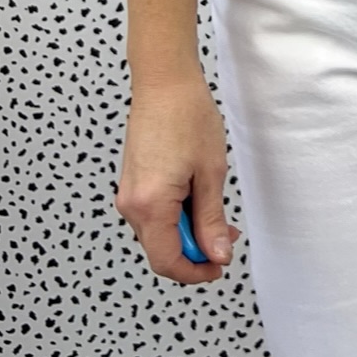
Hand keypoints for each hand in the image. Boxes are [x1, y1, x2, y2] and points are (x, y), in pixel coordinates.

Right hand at [116, 71, 239, 283]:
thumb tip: (217, 254)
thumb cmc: (187, 117)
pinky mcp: (132, 183)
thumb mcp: (210, 173)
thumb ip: (212, 219)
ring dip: (187, 232)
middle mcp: (131, 203)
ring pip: (157, 232)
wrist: (164, 83)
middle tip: (227, 236)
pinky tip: (197, 200)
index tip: (218, 267)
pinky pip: (152, 214)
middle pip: (161, 249)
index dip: (194, 272)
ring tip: (217, 214)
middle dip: (195, 251)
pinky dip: (175, 216)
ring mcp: (128, 193)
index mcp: (150, 205)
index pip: (167, 261)